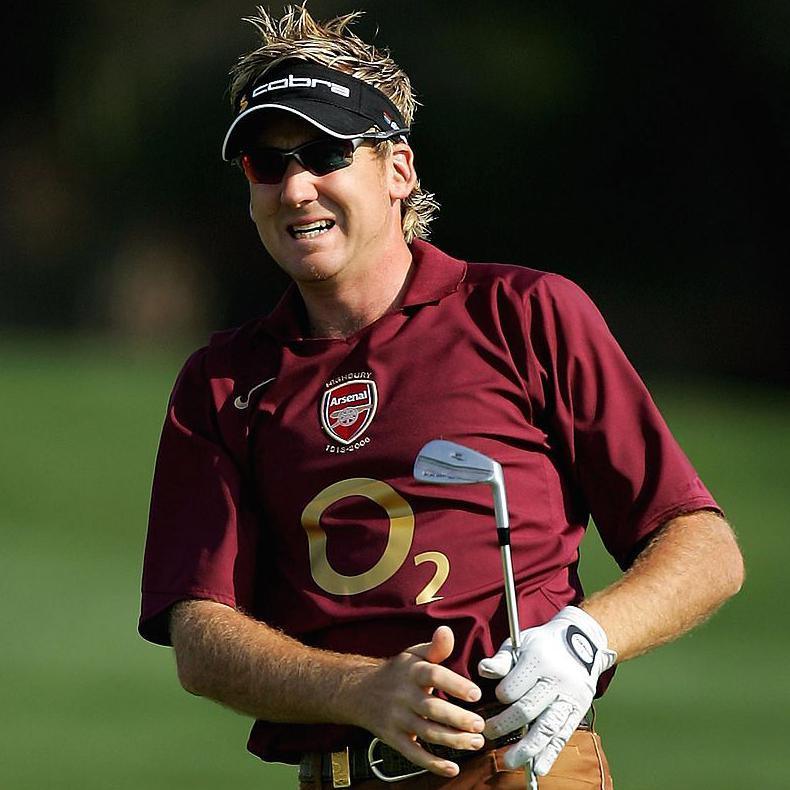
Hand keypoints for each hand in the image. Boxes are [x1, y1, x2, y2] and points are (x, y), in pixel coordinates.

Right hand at [354, 626, 485, 777]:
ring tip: (475, 742)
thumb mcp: (413, 655)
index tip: (475, 694)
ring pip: (427, 732)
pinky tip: (452, 767)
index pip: (434, 675)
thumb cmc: (396, 673)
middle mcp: (403, 695)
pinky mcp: (392, 738)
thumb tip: (447, 631)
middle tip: (480, 725)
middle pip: (432, 708)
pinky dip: (432, 764)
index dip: (455, 684)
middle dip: (458, 719)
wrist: (358, 692)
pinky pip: (413, 754)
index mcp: (411, 671)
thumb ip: (435, 648)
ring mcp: (397, 718)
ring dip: (453, 740)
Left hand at [478, 606, 615, 775]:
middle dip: (505, 724)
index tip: (497, 697)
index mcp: (538, 660)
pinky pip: (563, 736)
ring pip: (547, 727)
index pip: (514, 686)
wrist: (582, 642)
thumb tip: (483, 670)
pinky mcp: (577, 711)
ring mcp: (569, 698)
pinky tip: (538, 769)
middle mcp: (556, 681)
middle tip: (487, 733)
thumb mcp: (521, 644)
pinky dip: (550, 754)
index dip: (502, 695)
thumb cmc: (542, 645)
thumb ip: (502, 660)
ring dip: (527, 748)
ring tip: (510, 762)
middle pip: (527, 709)